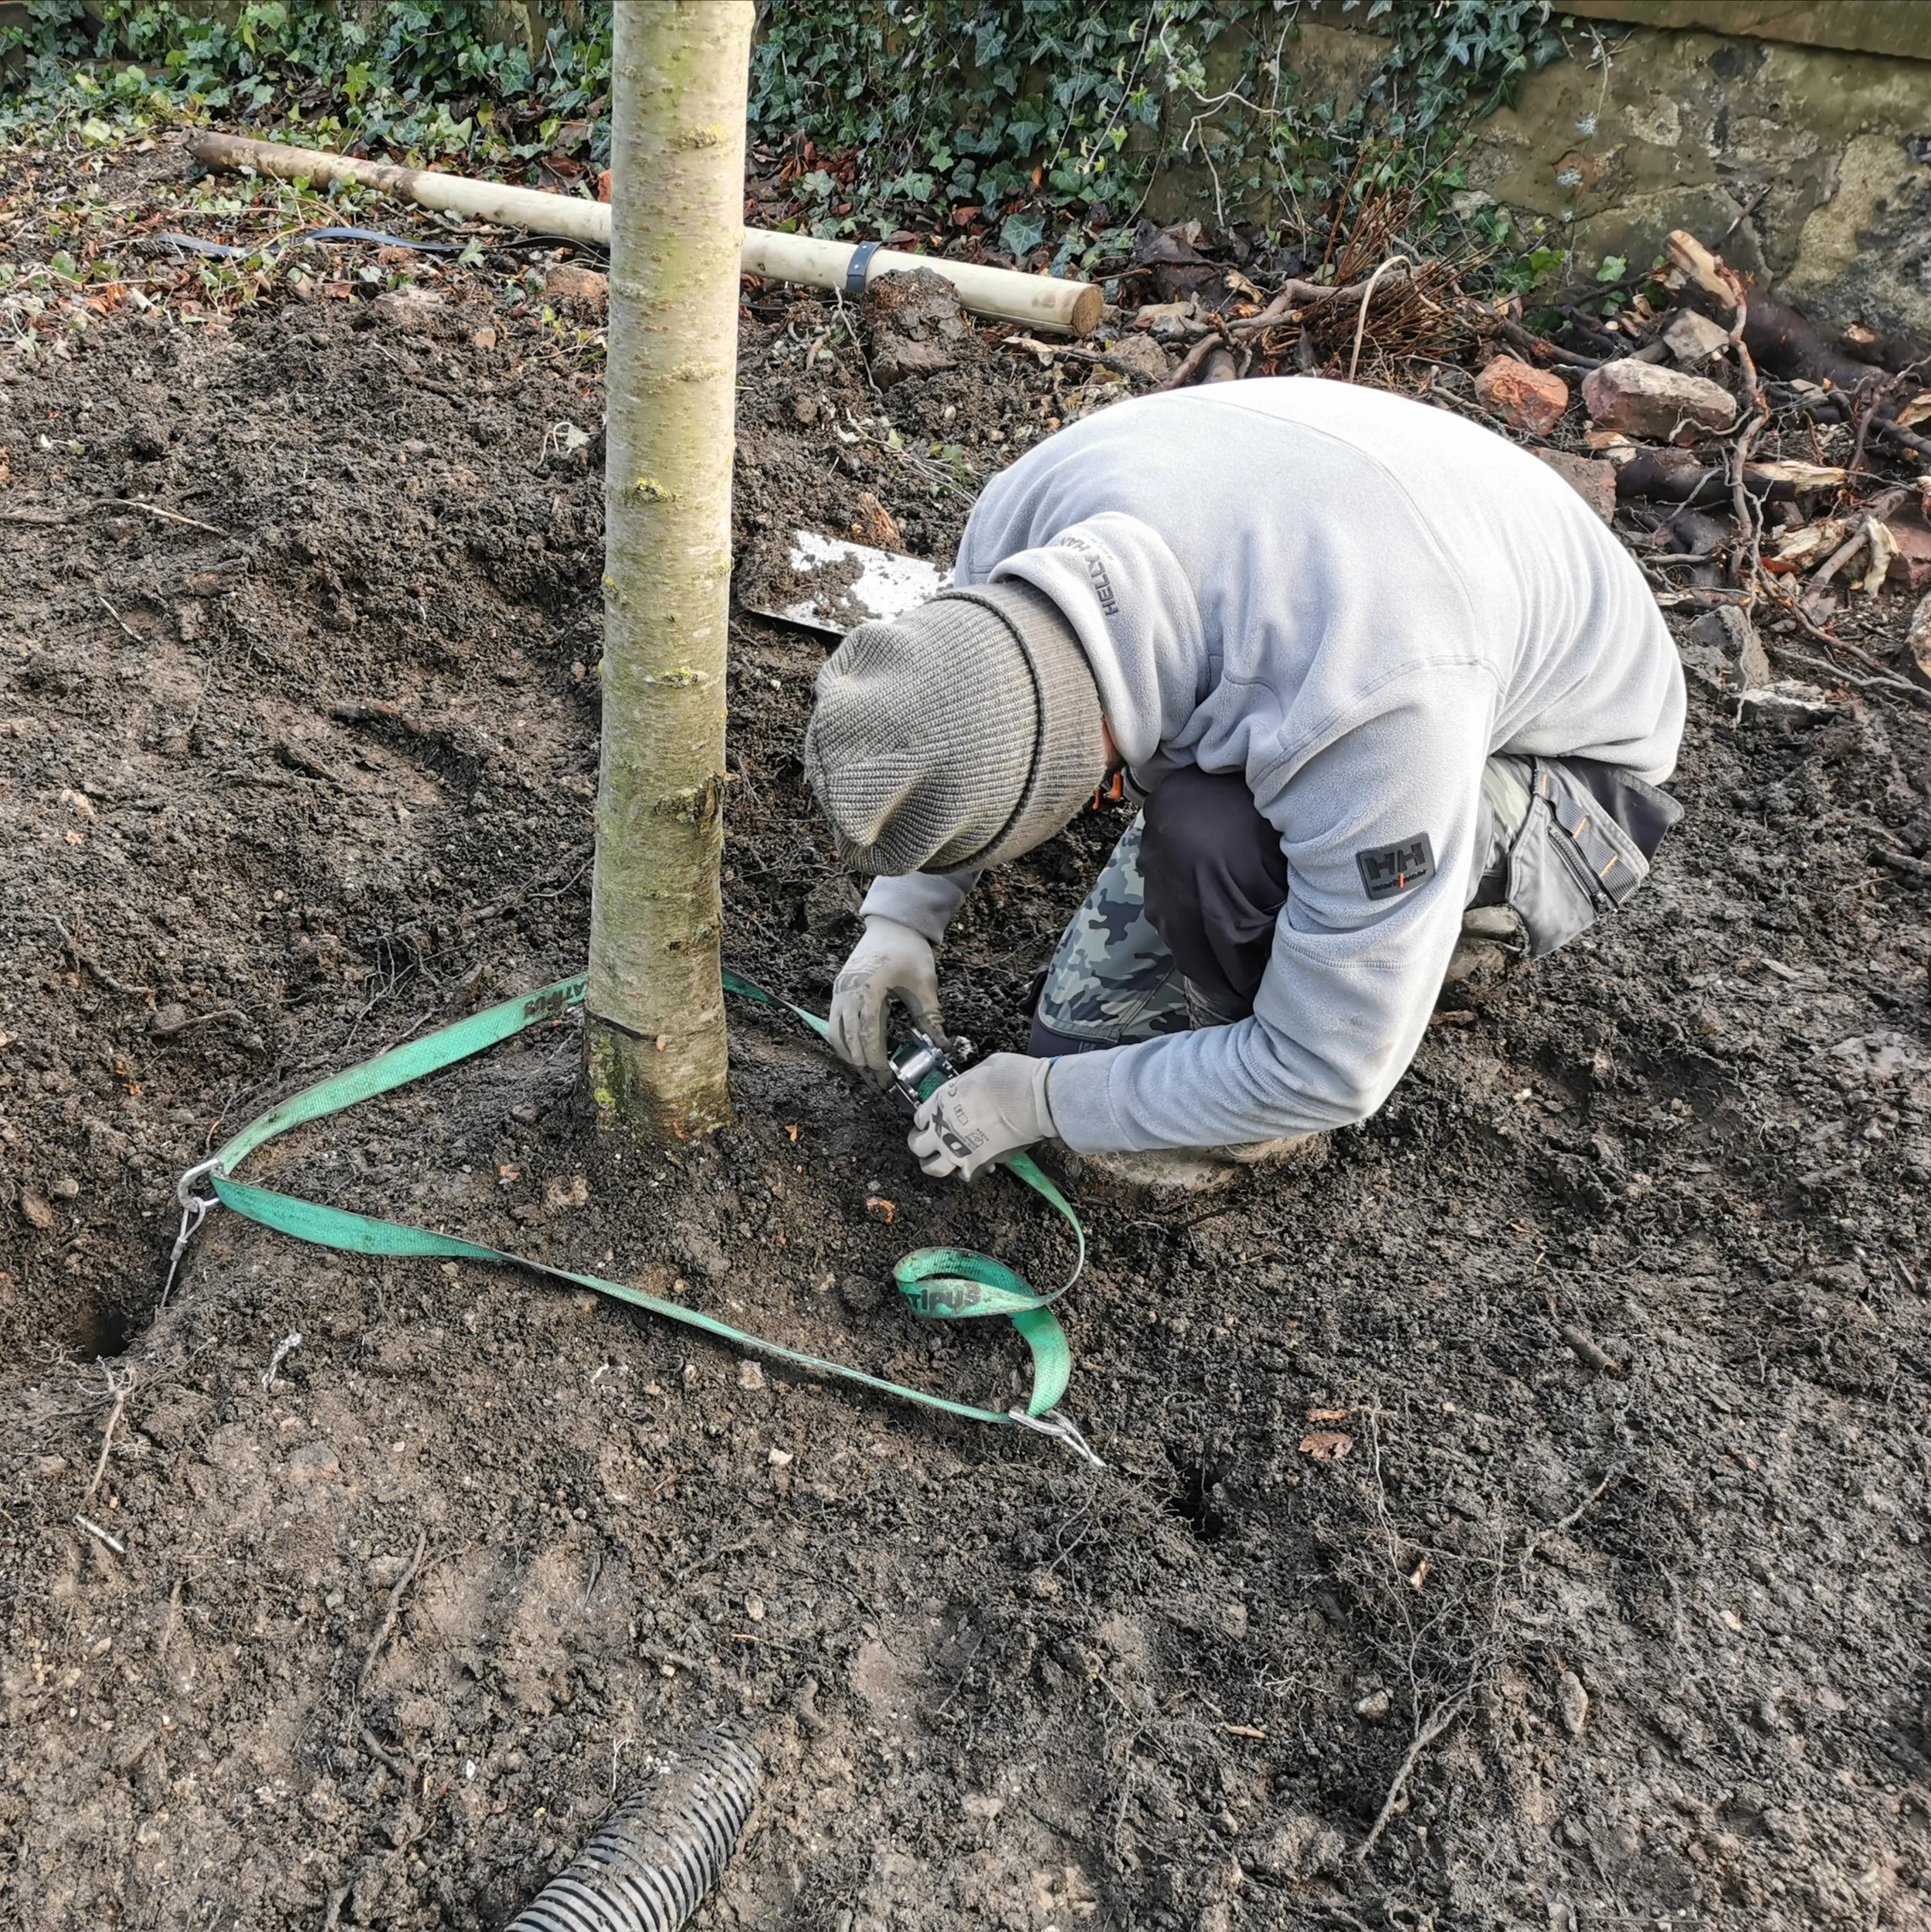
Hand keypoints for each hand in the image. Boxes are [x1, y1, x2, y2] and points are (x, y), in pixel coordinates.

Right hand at [829, 917, 942, 1085]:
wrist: (892, 924)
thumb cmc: (909, 950)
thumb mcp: (924, 983)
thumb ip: (930, 1016)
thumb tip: (942, 1046)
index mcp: (869, 989)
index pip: (867, 1032)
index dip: (875, 1057)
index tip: (886, 1075)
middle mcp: (848, 991)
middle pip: (848, 1037)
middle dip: (863, 1061)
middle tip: (879, 1080)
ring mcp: (840, 990)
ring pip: (835, 1032)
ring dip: (849, 1053)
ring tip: (868, 1068)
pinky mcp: (838, 989)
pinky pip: (834, 1022)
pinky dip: (843, 1039)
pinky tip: (858, 1049)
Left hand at [909, 1053, 1054, 1181]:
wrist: (1035, 1101)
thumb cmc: (1012, 1078)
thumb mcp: (982, 1068)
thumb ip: (968, 1084)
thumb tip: (972, 1087)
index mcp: (941, 1101)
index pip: (919, 1118)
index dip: (926, 1120)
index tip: (930, 1121)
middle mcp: (943, 1129)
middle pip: (918, 1146)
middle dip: (921, 1144)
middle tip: (928, 1143)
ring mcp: (958, 1150)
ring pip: (934, 1168)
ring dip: (935, 1165)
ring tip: (941, 1162)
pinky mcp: (979, 1165)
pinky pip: (965, 1175)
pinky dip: (968, 1171)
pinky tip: (974, 1164)